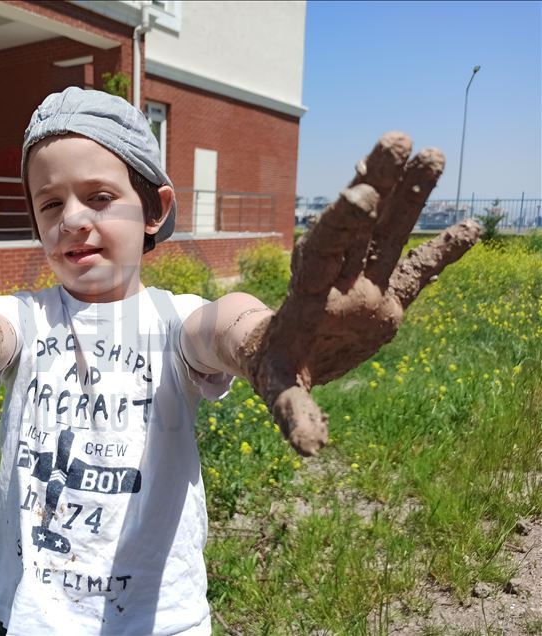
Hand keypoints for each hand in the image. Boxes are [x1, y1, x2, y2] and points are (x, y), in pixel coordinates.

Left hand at [239, 133, 479, 455]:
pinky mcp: (389, 301)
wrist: (279, 358)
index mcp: (309, 294)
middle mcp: (341, 281)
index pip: (325, 250)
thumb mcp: (278, 391)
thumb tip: (311, 449)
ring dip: (410, 197)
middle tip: (397, 141)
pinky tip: (471, 225)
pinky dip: (443, 254)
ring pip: (390, 235)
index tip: (360, 191)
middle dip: (377, 185)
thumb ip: (294, 413)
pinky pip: (420, 273)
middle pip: (359, 228)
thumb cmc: (273, 369)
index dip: (341, 224)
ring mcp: (367, 286)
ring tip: (433, 153)